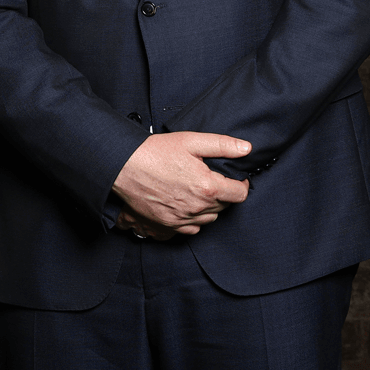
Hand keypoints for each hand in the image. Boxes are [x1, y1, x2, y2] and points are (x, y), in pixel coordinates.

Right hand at [111, 131, 251, 234]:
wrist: (124, 167)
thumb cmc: (155, 152)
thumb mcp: (191, 141)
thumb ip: (222, 145)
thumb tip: (246, 148)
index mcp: (207, 187)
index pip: (240, 194)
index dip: (242, 184)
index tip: (237, 179)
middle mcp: (196, 207)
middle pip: (225, 207)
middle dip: (224, 193)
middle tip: (212, 179)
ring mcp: (182, 219)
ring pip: (210, 219)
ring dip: (210, 207)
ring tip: (199, 190)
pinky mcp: (168, 226)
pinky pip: (192, 229)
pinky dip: (194, 219)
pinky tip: (187, 204)